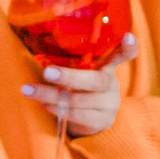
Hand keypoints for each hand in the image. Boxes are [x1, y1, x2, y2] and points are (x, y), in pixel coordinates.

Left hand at [21, 34, 135, 142]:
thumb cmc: (82, 88)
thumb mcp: (83, 71)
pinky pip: (76, 116)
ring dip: (51, 96)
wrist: (94, 119)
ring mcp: (109, 105)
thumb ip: (75, 62)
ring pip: (80, 101)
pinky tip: (44, 104)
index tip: (129, 37)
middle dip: (69, 77)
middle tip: (47, 72)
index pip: (122, 55)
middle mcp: (111, 85)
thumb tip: (39, 43)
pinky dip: (56, 109)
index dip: (127, 48)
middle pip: (96, 82)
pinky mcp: (101, 122)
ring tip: (30, 90)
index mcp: (108, 67)